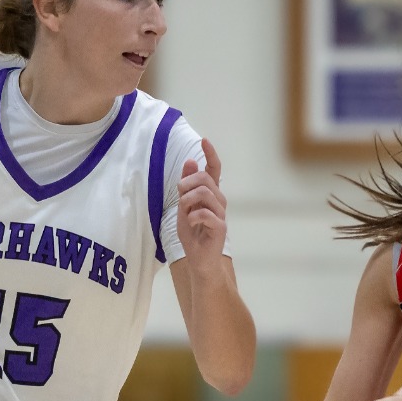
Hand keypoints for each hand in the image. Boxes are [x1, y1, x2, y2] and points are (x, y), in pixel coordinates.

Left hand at [175, 140, 225, 262]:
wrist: (199, 260)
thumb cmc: (193, 235)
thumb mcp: (184, 206)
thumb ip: (187, 186)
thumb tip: (191, 161)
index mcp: (211, 195)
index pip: (215, 170)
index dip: (211, 154)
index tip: (204, 140)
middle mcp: (219, 201)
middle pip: (205, 179)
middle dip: (187, 183)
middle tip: (180, 197)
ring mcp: (221, 214)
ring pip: (205, 192)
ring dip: (188, 200)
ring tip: (185, 213)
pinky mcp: (220, 227)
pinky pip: (204, 213)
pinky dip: (192, 216)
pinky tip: (191, 223)